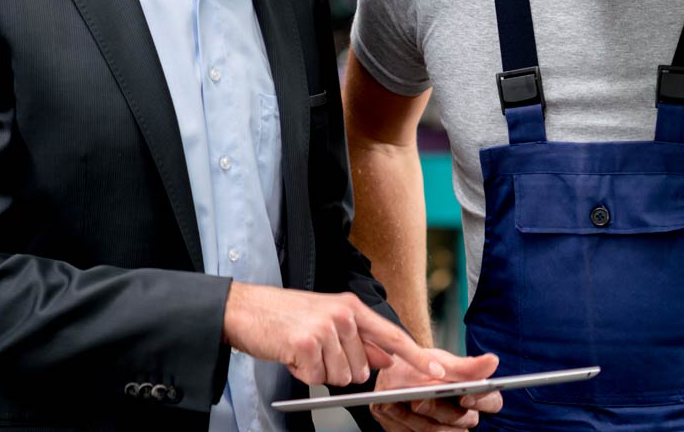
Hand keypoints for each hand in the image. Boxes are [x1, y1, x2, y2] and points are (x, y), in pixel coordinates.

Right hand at [222, 282, 447, 386]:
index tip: (437, 371)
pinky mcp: (306, 344)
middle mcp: (343, 315)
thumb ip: (360, 338)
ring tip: (302, 349)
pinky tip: (292, 354)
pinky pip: (316, 378)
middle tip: (316, 350)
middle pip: (362, 369)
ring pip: (340, 376)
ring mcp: (325, 328)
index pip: (392, 335)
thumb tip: (386, 357)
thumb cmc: (286, 315)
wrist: (246, 310)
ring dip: (319, 372)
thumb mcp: (328, 318)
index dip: (416, 356)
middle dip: (339, 369)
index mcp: (352, 306)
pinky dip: (303, 373)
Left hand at [371, 348, 502, 430]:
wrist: (396, 373)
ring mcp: (444, 429)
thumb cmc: (423, 365)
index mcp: (475, 395)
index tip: (465, 397)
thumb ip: (466, 366)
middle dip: (439, 410)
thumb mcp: (441, 361)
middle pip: (463, 420)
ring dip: (416, 418)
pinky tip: (389, 407)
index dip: (481, 401)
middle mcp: (463, 416)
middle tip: (419, 400)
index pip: (492, 402)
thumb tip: (493, 361)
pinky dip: (400, 421)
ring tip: (399, 402)